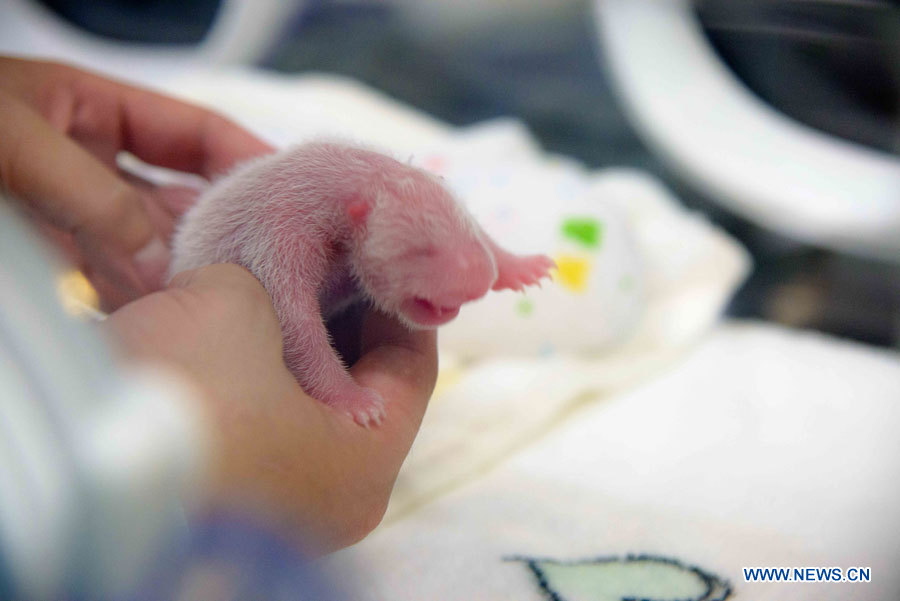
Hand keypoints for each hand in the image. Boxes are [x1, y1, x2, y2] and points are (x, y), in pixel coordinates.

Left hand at [0, 57, 272, 309]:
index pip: (191, 132)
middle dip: (219, 227)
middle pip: (179, 198)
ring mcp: (71, 216)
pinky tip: (163, 314)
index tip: (287, 191)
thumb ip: (94, 199)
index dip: (244, 156)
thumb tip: (158, 264)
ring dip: (181, 270)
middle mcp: (89, 164)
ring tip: (218, 295)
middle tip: (261, 259)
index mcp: (89, 110)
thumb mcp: (18, 142)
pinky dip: (136, 301)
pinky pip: (106, 284)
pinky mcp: (50, 266)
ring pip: (149, 247)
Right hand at [107, 264, 438, 552]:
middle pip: (361, 385)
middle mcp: (333, 495)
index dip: (395, 300)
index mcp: (366, 462)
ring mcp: (281, 503)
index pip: (412, 367)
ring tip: (270, 284)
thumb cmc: (179, 396)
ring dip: (290, 345)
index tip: (377, 255)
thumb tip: (254, 289)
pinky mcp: (229, 495)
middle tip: (321, 259)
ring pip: (308, 403)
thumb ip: (272, 286)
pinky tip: (229, 328)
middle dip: (338, 317)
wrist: (78, 470)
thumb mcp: (236, 308)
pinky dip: (254, 377)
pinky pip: (263, 422)